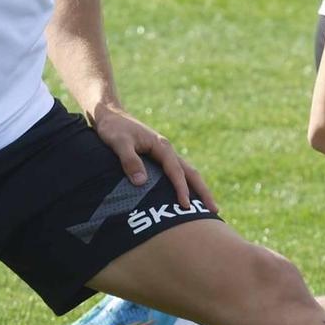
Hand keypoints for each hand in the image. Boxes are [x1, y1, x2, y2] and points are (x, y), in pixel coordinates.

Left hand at [88, 105, 216, 212]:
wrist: (109, 114)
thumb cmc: (113, 128)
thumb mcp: (119, 143)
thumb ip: (130, 161)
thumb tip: (142, 183)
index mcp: (161, 146)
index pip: (176, 171)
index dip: (182, 189)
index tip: (186, 206)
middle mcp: (167, 150)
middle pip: (191, 172)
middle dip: (203, 191)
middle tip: (215, 210)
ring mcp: (164, 154)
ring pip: (187, 173)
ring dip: (199, 189)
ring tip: (208, 208)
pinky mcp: (158, 158)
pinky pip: (178, 174)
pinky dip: (187, 185)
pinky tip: (188, 197)